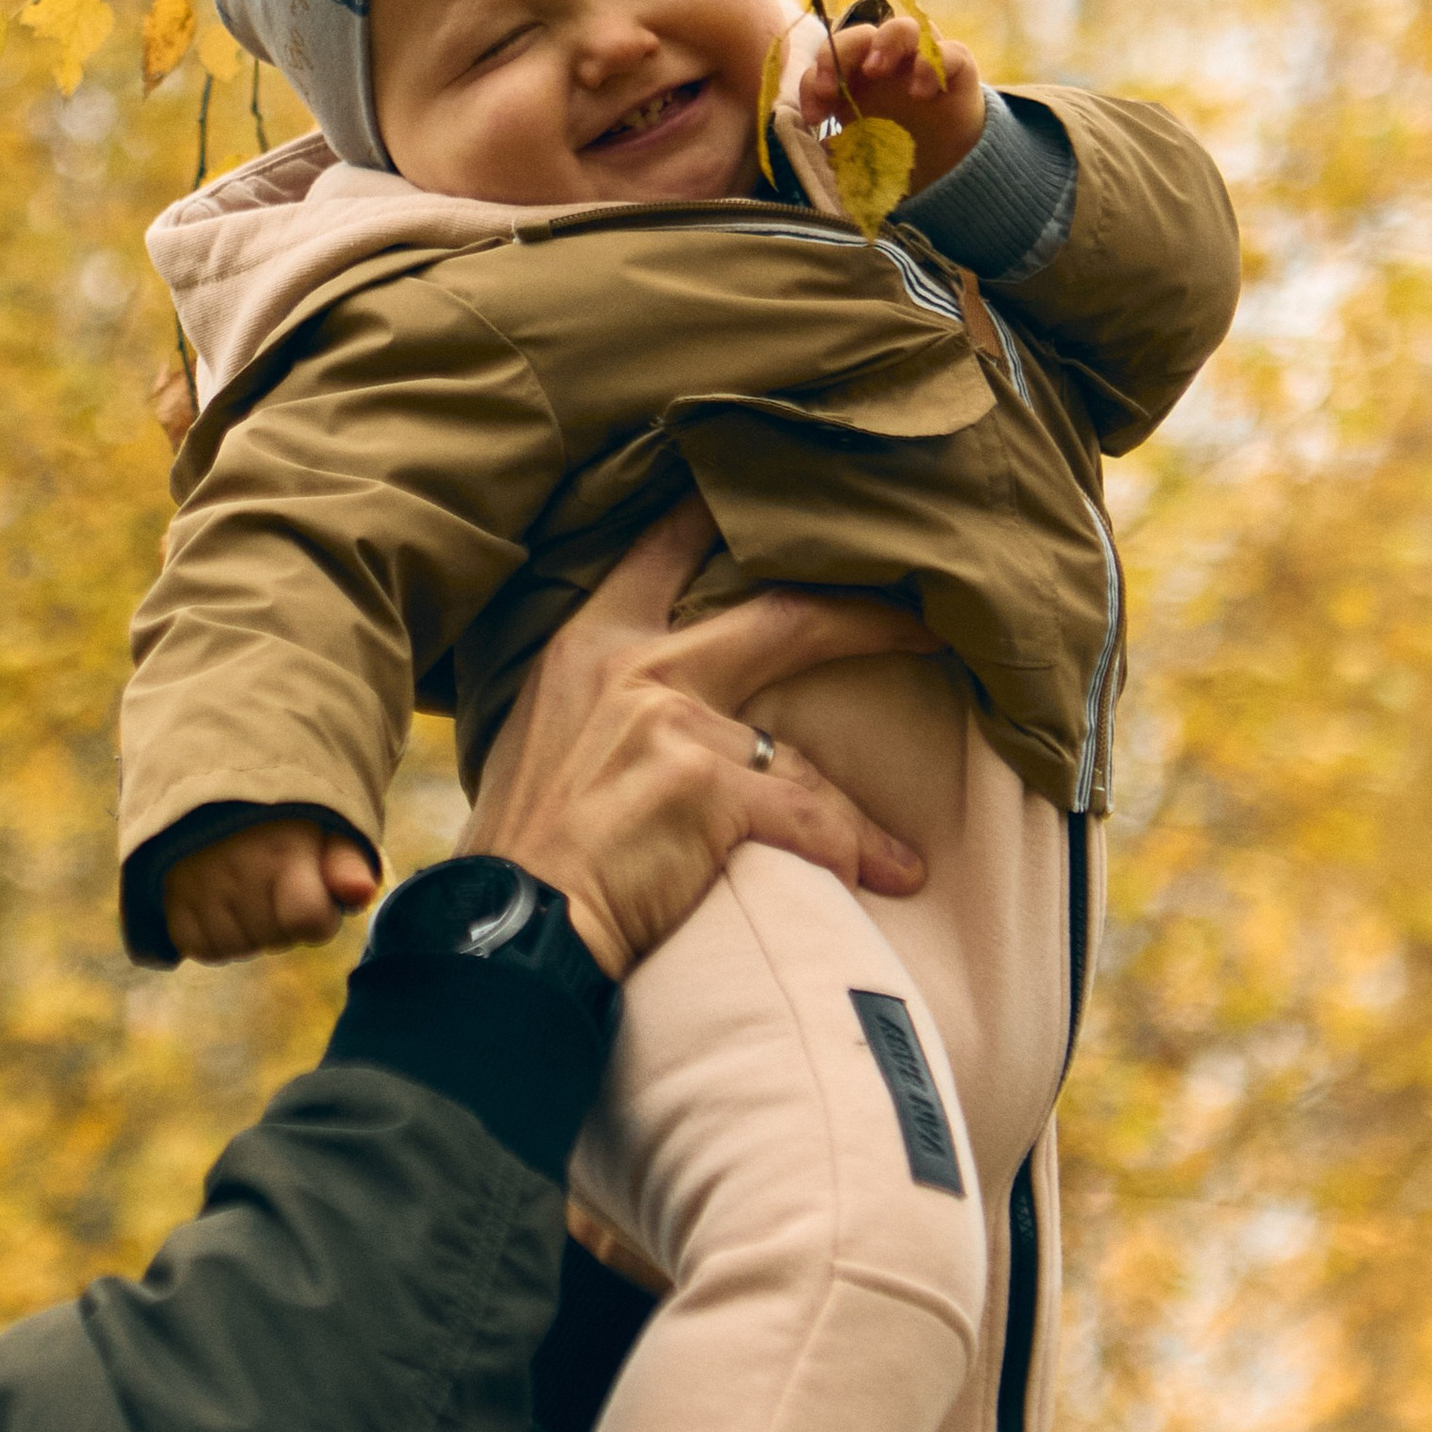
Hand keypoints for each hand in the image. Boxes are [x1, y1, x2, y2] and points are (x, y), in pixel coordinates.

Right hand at [164, 817, 378, 963]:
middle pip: (275, 939)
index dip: (318, 916)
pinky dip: (212, 933)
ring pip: (237, 947)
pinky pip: (198, 946)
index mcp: (282, 849)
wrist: (206, 781)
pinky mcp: (166, 896)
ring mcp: (197, 885)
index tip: (311, 891)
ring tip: (245, 888)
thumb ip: (348, 861)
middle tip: (273, 880)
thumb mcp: (324, 824)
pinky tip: (219, 902)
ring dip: (247, 930)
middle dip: (283, 921)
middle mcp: (236, 870)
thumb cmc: (279, 811)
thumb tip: (361, 893)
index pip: (309, 920)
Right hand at [459, 497, 927, 982]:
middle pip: (779, 618)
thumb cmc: (526, 852)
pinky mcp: (704, 787)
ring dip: (855, 814)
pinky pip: (806, 820)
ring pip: (797, 757)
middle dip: (863, 617)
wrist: (508, 926)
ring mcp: (669, 722)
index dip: (721, 518)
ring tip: (898, 854)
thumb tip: (666, 720)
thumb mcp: (542, 740)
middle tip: (923, 623)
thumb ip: (603, 708)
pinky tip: (883, 876)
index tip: (778, 505)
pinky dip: (850, 853)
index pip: (664, 553)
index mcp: (585, 644)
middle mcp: (632, 665)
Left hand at [799, 11, 983, 190]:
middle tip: (831, 88)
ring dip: (885, 43)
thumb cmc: (898, 145)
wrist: (949, 160)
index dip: (814, 82)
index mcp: (856, 74)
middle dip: (839, 53)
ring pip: (903, 28)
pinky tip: (921, 94)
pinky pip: (948, 52)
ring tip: (874, 71)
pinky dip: (931, 65)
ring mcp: (921, 58)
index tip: (815, 117)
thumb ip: (844, 144)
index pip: (828, 61)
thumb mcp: (864, 148)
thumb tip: (826, 145)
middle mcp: (887, 58)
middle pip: (860, 34)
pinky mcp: (956, 66)